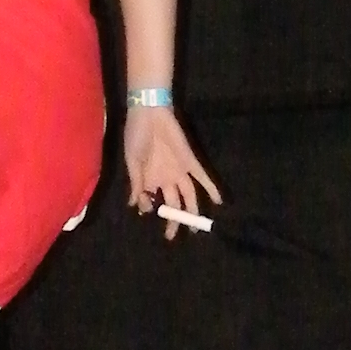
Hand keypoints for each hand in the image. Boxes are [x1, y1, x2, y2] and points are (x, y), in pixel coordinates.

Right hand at [123, 103, 220, 236]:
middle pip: (172, 204)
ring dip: (191, 212)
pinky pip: (203, 178)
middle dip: (172, 220)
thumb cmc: (136, 136)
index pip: (151, 201)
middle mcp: (165, 178)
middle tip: (171, 236)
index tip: (146, 212)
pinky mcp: (190, 161)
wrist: (149, 113)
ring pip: (188, 196)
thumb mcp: (132, 162)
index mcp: (149, 179)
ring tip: (195, 227)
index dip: (149, 209)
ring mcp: (179, 171)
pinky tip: (218, 202)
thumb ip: (136, 184)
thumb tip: (135, 206)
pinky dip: (211, 189)